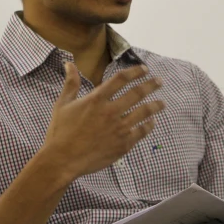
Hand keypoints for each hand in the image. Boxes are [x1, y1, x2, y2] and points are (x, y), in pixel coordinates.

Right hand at [42, 62, 164, 179]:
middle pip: (137, 93)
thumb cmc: (60, 132)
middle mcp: (111, 111)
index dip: (135, 71)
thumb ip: (71, 83)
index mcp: (97, 99)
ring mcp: (119, 128)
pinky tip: (152, 122)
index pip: (121, 79)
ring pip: (144, 112)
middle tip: (159, 82)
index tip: (144, 69)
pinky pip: (141, 132)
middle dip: (151, 85)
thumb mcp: (63, 104)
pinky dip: (149, 125)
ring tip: (162, 103)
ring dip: (155, 106)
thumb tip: (69, 63)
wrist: (63, 160)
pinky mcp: (123, 144)